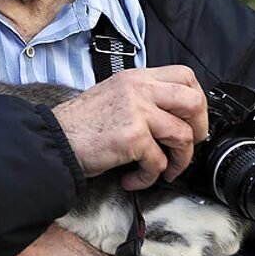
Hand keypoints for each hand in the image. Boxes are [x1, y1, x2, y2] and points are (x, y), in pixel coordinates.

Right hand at [52, 65, 207, 188]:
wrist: (55, 140)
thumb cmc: (80, 125)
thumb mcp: (114, 96)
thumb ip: (143, 98)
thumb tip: (172, 117)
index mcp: (136, 77)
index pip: (185, 76)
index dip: (197, 100)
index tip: (191, 120)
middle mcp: (139, 89)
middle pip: (193, 101)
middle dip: (199, 129)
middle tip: (186, 146)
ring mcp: (138, 111)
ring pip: (183, 135)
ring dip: (178, 161)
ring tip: (161, 171)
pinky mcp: (133, 137)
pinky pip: (158, 163)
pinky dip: (148, 178)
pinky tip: (133, 179)